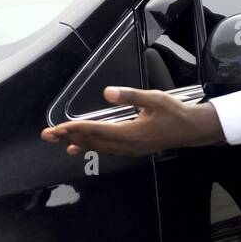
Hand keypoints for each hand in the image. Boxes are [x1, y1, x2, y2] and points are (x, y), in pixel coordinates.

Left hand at [40, 86, 226, 156]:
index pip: (95, 131)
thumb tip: (108, 92)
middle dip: (69, 137)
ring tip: (59, 141)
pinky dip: (91, 146)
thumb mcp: (153, 99)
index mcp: (130, 133)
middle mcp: (126, 145)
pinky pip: (107, 149)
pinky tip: (82, 146)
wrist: (192, 129)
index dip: (74, 129)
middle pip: (92, 141)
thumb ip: (130, 96)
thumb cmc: (174, 112)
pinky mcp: (133, 148)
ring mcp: (130, 149)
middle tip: (47, 135)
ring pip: (98, 147)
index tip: (57, 128)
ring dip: (78, 142)